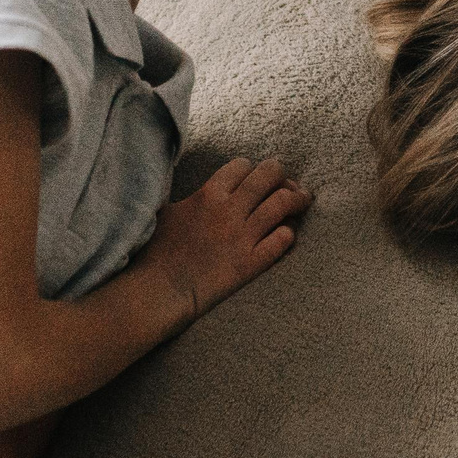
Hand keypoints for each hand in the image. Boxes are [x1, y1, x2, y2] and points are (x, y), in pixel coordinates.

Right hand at [135, 157, 308, 321]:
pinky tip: (287, 233)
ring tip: (303, 200)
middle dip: (281, 175)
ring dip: (297, 198)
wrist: (155, 292)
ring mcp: (242, 237)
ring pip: (282, 203)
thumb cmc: (154, 253)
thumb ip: (188, 197)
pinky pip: (282, 240)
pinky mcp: (249, 264)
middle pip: (269, 175)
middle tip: (288, 183)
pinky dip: (288, 233)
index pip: (243, 166)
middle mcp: (229, 210)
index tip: (255, 176)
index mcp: (208, 194)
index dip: (252, 169)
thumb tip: (200, 191)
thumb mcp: (166, 212)